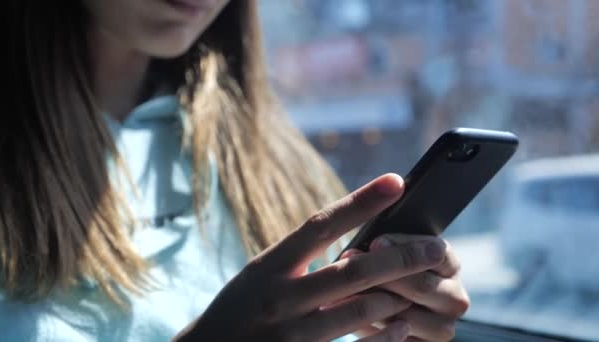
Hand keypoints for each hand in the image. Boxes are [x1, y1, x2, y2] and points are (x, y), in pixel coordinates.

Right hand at [174, 174, 447, 341]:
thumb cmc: (238, 311)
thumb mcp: (259, 275)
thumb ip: (299, 258)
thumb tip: (350, 235)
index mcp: (269, 265)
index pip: (320, 224)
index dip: (360, 202)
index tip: (397, 182)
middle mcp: (280, 297)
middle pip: (353, 271)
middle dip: (401, 257)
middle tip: (437, 247)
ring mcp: (290, 335)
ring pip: (360, 310)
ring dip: (397, 296)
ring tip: (421, 284)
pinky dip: (383, 336)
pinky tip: (400, 326)